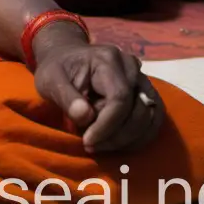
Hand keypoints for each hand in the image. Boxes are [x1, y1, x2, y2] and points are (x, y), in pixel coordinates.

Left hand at [33, 26, 163, 152]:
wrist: (68, 57)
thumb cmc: (57, 69)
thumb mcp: (50, 80)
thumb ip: (66, 97)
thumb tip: (85, 117)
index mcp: (107, 60)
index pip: (119, 98)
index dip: (107, 125)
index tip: (88, 141)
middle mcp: (131, 67)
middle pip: (138, 110)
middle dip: (116, 135)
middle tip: (92, 146)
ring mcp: (142, 79)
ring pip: (150, 117)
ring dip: (129, 139)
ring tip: (102, 145)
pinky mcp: (146, 92)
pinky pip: (153, 119)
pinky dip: (139, 136)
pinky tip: (118, 143)